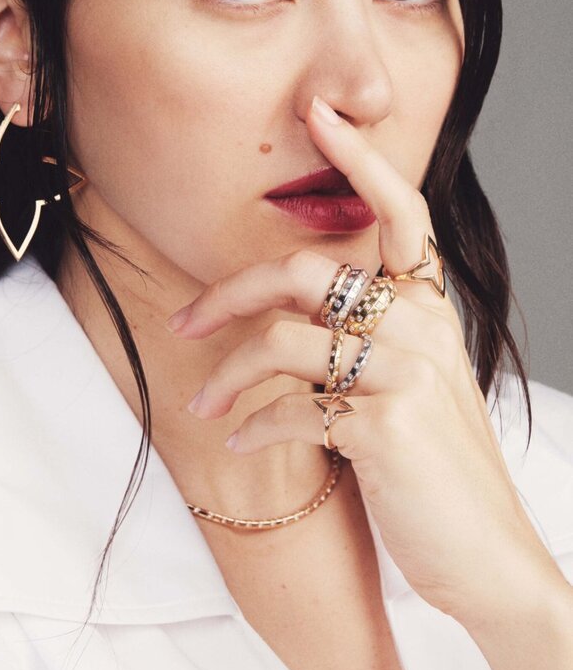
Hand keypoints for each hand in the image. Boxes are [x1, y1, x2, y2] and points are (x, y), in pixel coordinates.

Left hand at [167, 95, 563, 628]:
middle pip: (303, 272)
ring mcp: (406, 371)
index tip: (319, 112)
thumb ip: (364, 341)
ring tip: (202, 403)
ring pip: (281, 339)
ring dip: (227, 375)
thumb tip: (279, 320)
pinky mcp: (383, 422)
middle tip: (185, 324)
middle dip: (228, 294)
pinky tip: (240, 443)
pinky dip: (252, 426)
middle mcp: (422, 326)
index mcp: (431, 308)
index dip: (360, 158)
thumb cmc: (436, 469)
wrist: (484, 557)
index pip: (402, 211)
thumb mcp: (410, 388)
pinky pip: (289, 407)